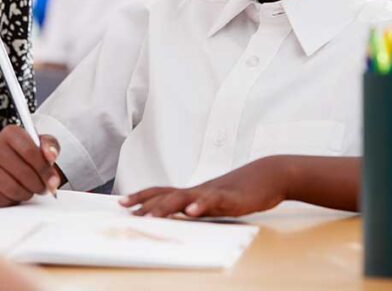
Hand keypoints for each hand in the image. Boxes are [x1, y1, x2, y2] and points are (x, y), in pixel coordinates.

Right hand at [0, 126, 61, 206]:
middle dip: (38, 184)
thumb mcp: (44, 144)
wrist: (14, 161)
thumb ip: (50, 147)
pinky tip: (17, 193)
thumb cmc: (29, 152)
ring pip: (12, 188)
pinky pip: (1, 199)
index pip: (30, 152)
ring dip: (27, 193)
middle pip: (23, 172)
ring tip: (31, 190)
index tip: (52, 178)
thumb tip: (50, 155)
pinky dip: (13, 200)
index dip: (44, 169)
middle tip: (44, 187)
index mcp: (10, 133)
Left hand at [119, 157, 286, 217]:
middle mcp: (199, 190)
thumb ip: (197, 206)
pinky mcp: (231, 197)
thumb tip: (180, 215)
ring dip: (165, 207)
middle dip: (146, 204)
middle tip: (128, 212)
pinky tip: (191, 212)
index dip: (142, 196)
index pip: (162, 192)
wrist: (268, 175)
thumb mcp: (215, 200)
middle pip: (167, 195)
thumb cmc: (241, 190)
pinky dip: (201, 205)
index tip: (122, 202)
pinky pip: (213, 201)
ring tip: (149, 216)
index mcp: (194, 192)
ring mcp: (213, 192)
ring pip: (185, 197)